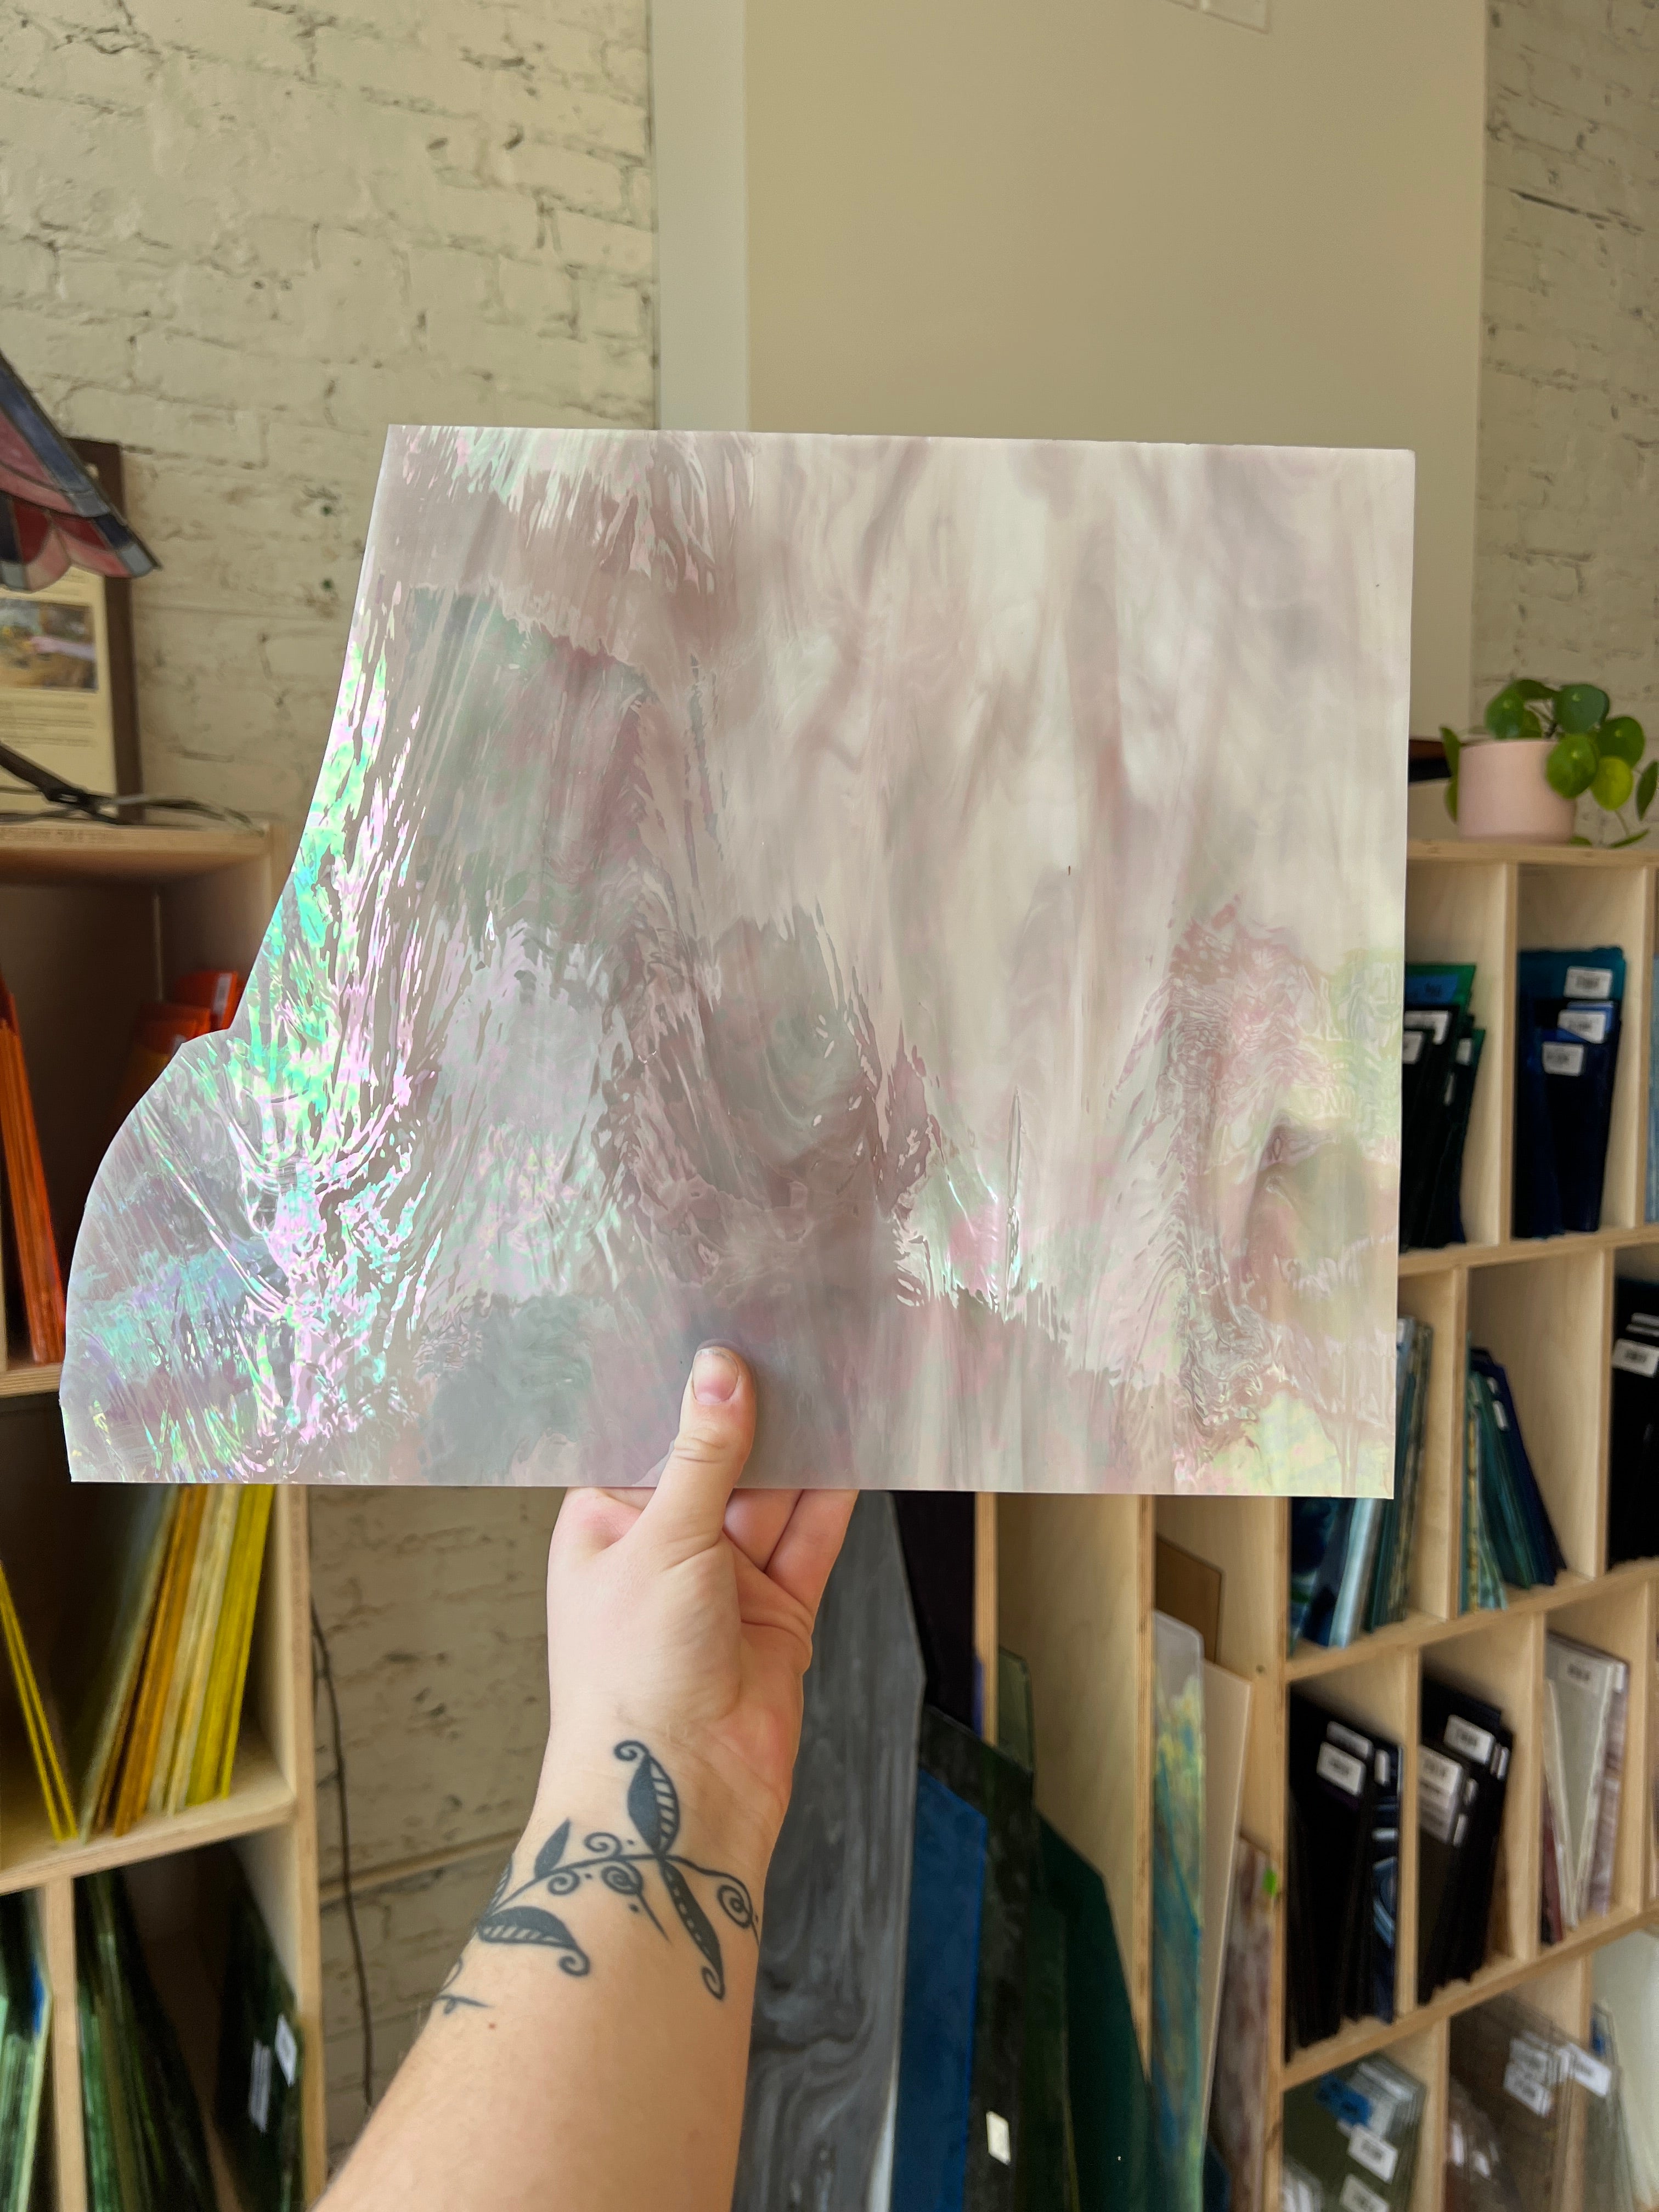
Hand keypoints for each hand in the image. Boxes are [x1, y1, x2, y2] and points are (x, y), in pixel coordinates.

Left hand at [539, 1347, 855, 1879]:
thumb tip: (719, 1368)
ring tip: (839, 1374)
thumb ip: (704, 1454)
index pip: (651, 1435)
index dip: (688, 1387)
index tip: (727, 1326)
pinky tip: (859, 1444)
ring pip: (773, 1494)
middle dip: (759, 1410)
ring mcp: (724, 1579)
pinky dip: (835, 1496)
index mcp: (605, 1521)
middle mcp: (664, 1544)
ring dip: (804, 1446)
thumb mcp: (663, 1542)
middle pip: (721, 1458)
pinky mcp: (778, 1609)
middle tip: (798, 1338)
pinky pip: (811, 1537)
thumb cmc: (632, 1678)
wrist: (678, 1798)